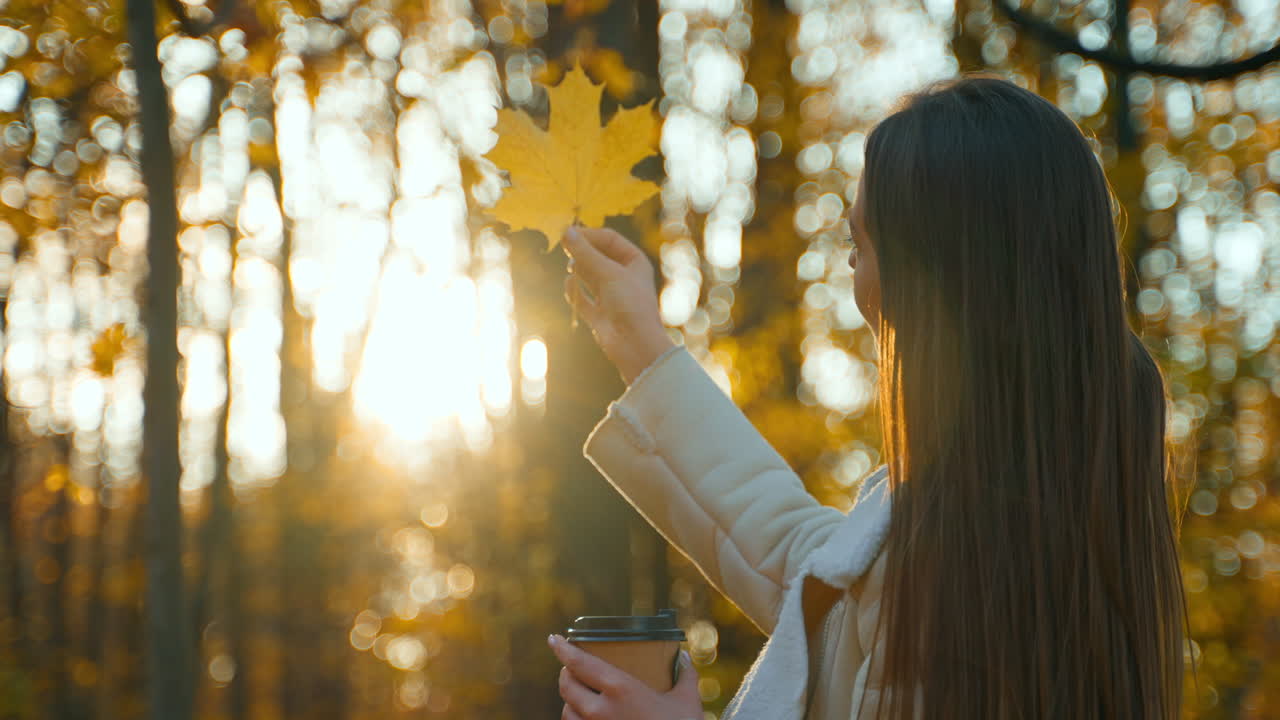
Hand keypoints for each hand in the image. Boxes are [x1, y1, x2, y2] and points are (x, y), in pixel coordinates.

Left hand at [548, 634, 702, 719]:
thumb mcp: (687, 701)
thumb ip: (685, 676)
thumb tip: (684, 658)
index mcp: (621, 689)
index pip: (580, 664)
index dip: (562, 649)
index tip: (553, 639)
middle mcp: (602, 710)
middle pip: (567, 686)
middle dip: (565, 673)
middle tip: (571, 666)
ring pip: (567, 712)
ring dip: (569, 700)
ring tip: (577, 693)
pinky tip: (584, 717)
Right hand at [561, 225, 673, 384]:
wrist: (635, 345)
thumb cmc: (630, 304)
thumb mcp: (608, 272)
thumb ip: (586, 252)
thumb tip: (567, 232)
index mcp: (634, 262)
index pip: (609, 239)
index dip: (589, 235)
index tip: (568, 234)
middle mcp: (624, 277)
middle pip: (598, 255)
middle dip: (582, 251)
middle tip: (564, 246)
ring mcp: (611, 296)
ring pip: (589, 274)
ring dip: (579, 268)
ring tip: (572, 267)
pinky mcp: (599, 314)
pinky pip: (582, 297)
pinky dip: (574, 290)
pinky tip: (568, 283)